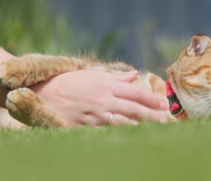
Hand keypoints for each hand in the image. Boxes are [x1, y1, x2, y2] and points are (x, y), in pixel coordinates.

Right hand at [30, 70, 169, 126]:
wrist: (44, 93)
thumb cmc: (68, 82)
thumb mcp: (92, 75)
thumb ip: (115, 77)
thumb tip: (134, 75)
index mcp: (106, 85)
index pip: (134, 93)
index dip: (151, 99)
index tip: (164, 104)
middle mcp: (104, 99)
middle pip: (133, 108)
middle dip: (152, 114)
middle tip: (167, 118)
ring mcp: (96, 114)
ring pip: (124, 121)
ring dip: (141, 125)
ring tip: (156, 128)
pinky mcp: (87, 125)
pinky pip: (107, 130)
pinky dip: (120, 133)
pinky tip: (131, 136)